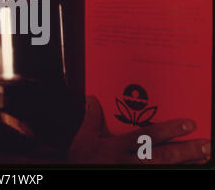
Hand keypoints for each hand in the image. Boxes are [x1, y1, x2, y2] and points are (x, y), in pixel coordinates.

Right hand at [67, 96, 210, 163]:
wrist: (73, 171)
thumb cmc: (79, 158)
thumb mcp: (83, 137)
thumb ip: (92, 117)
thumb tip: (92, 98)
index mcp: (116, 147)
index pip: (146, 137)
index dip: (168, 130)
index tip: (187, 124)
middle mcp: (127, 161)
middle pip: (162, 157)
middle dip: (185, 150)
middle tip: (206, 144)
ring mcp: (130, 172)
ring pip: (163, 168)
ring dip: (185, 163)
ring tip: (203, 156)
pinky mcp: (131, 176)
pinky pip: (157, 174)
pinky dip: (171, 170)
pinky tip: (186, 167)